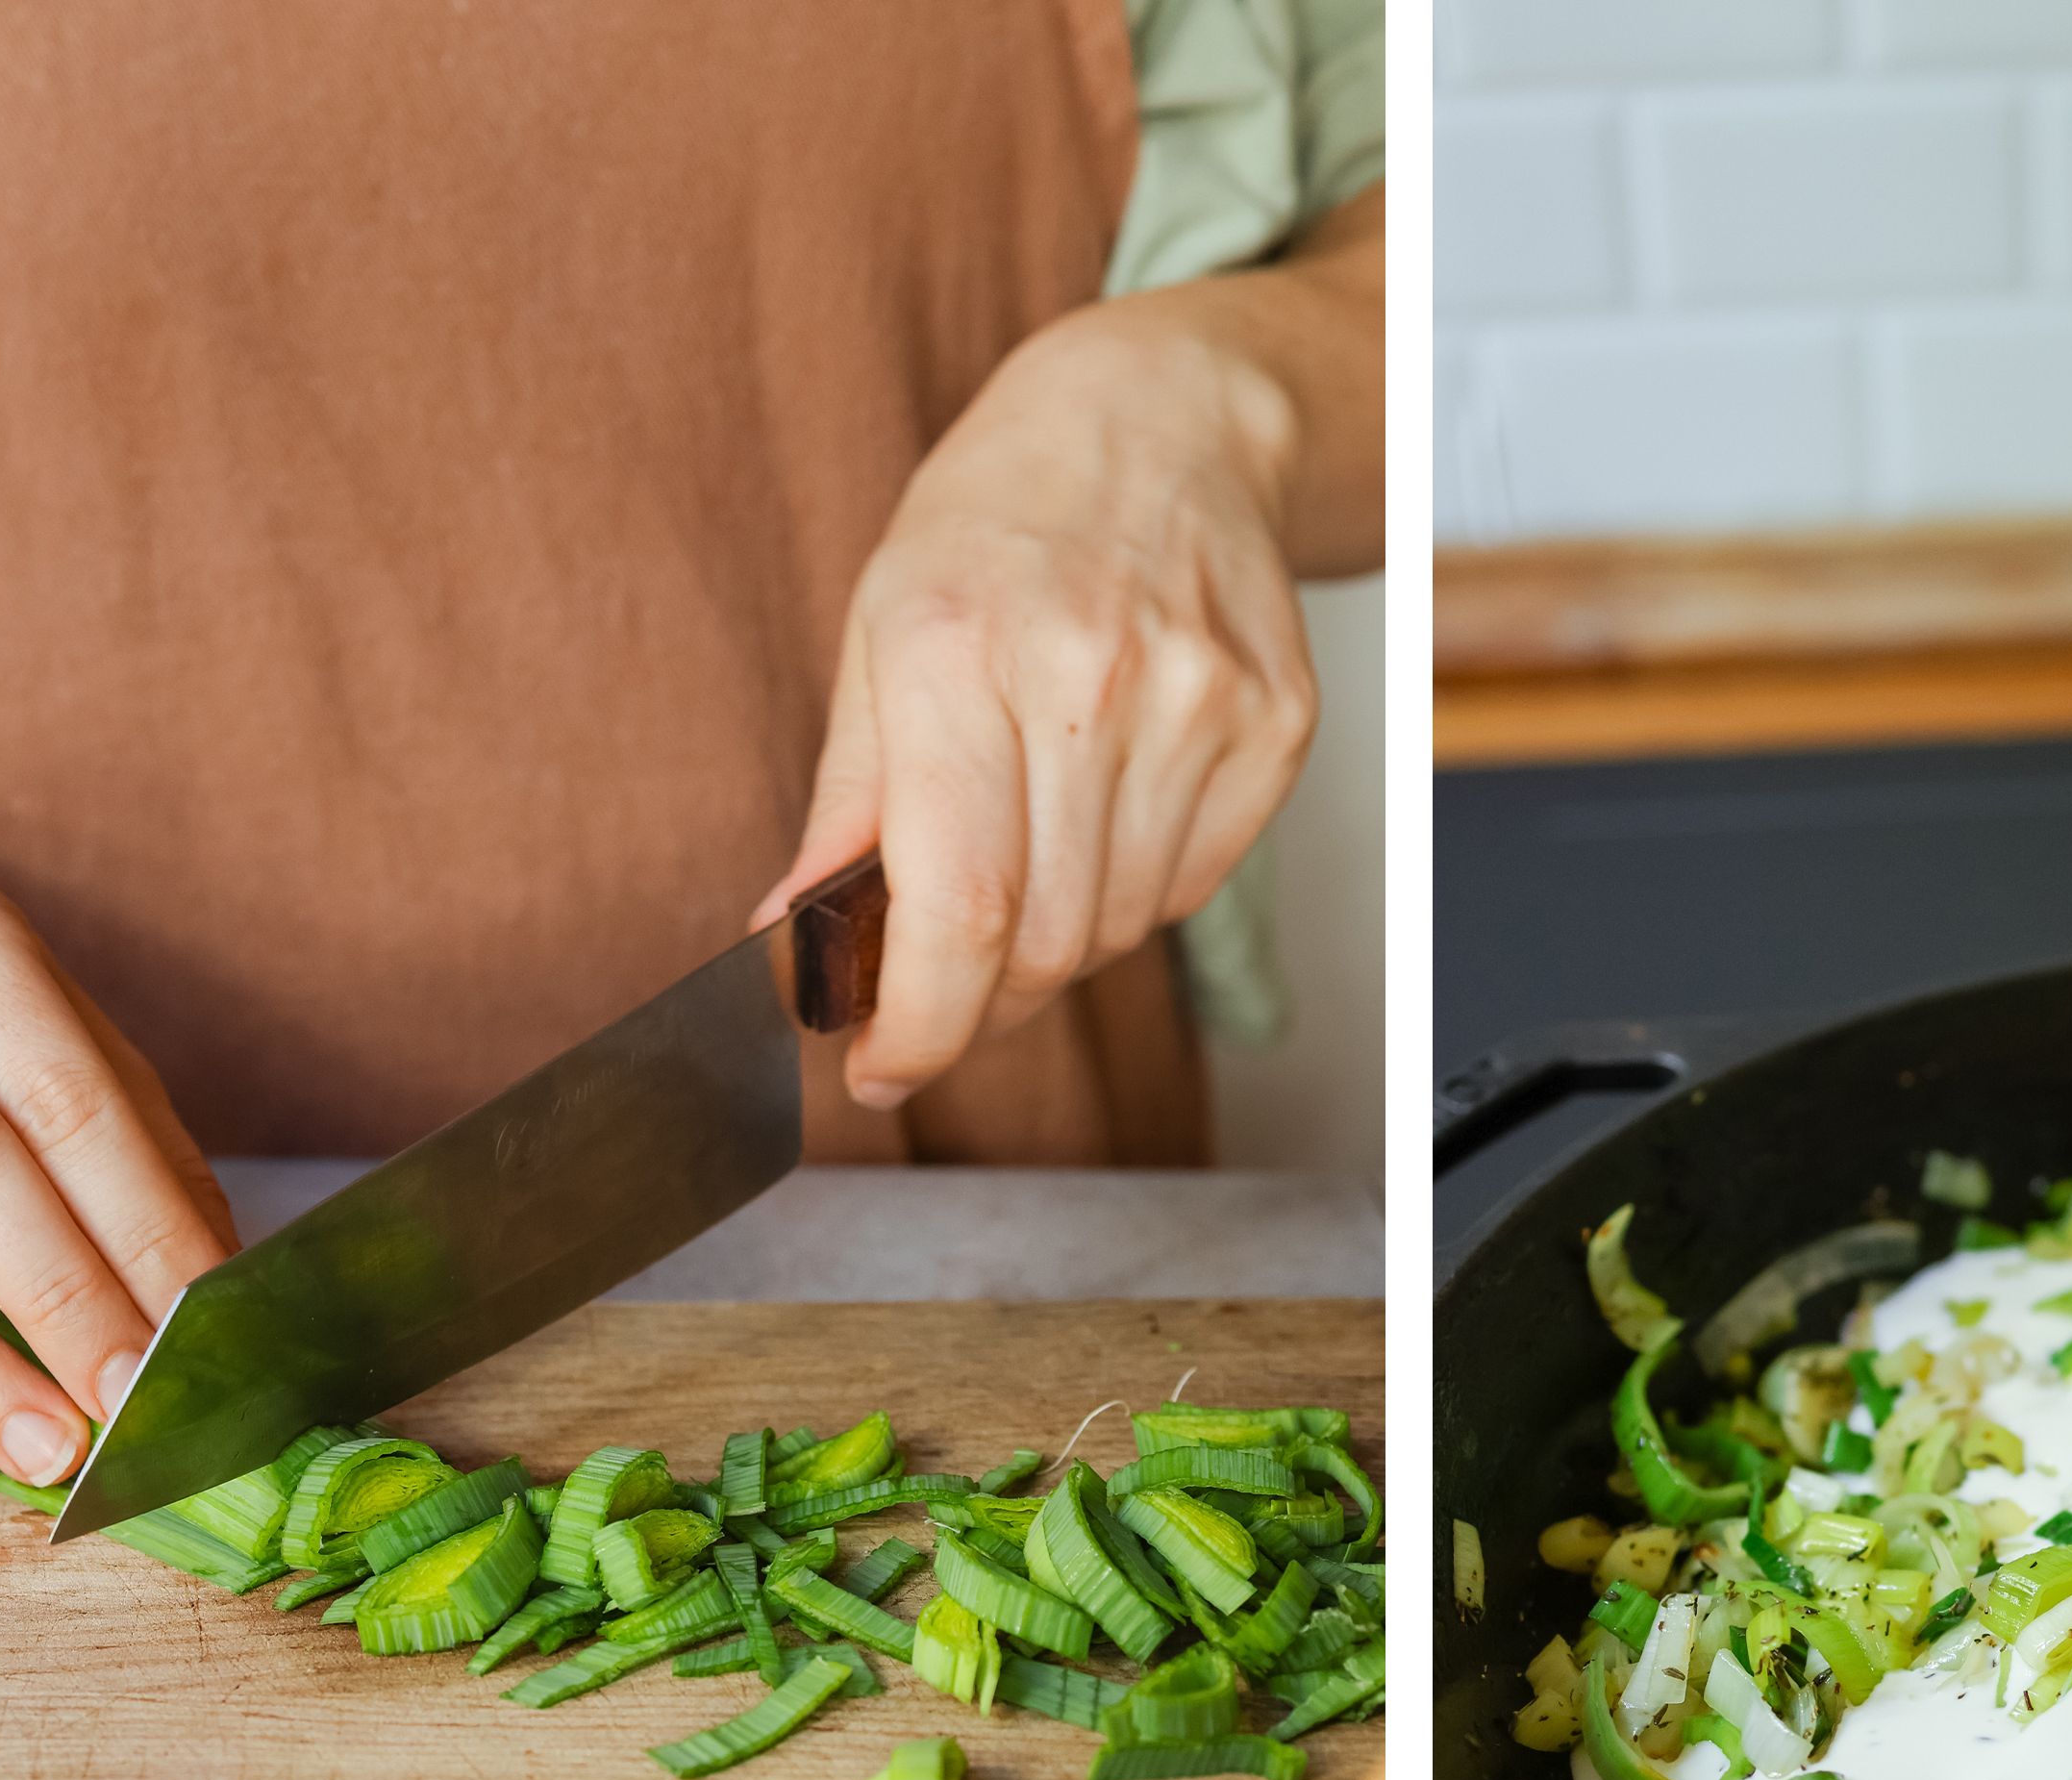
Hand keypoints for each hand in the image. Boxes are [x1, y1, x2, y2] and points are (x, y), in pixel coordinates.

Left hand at [753, 193, 1382, 1112]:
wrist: (1163, 422)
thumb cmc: (1002, 520)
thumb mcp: (879, 631)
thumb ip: (845, 807)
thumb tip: (797, 947)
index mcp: (959, 647)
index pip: (960, 906)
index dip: (920, 1024)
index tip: (883, 1066)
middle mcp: (1090, 674)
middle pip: (1045, 941)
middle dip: (979, 997)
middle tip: (940, 980)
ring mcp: (1200, 702)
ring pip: (1120, 929)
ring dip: (1056, 942)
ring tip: (1026, 855)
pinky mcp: (1275, 728)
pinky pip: (1191, 887)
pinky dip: (1134, 892)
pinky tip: (1104, 813)